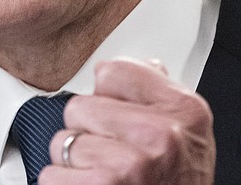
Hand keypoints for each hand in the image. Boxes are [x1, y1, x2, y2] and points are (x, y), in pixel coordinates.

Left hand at [41, 58, 214, 183]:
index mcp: (183, 110)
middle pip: (80, 106)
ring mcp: (130, 163)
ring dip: (75, 163)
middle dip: (87, 132)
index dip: (107, 95)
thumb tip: (144, 67)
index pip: (112, 71)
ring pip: (63, 141)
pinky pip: (51, 174)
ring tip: (105, 177)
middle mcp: (160, 134)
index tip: (117, 114)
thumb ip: (162, 98)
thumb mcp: (190, 134)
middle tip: (113, 155)